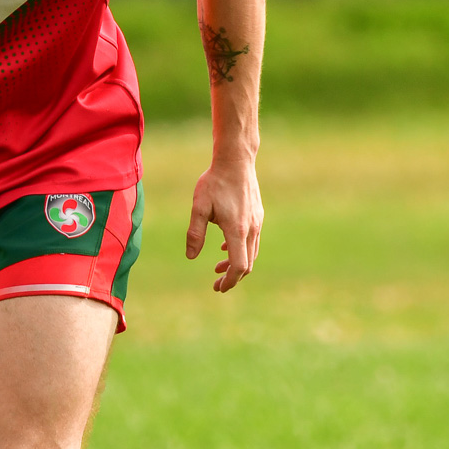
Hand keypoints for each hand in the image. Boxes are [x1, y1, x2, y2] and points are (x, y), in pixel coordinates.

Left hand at [184, 157, 263, 292]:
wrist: (236, 160)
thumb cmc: (215, 182)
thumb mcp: (199, 207)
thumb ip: (195, 233)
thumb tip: (191, 257)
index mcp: (237, 230)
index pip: (239, 266)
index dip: (230, 281)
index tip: (218, 287)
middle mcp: (251, 229)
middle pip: (247, 264)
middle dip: (232, 277)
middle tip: (216, 284)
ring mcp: (257, 222)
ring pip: (251, 253)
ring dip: (236, 264)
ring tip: (218, 267)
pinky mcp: (257, 215)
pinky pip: (252, 240)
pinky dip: (241, 250)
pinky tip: (225, 247)